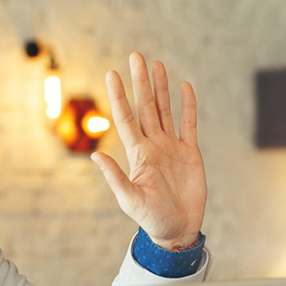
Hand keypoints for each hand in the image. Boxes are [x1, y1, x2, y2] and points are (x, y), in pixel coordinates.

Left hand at [92, 53, 206, 249]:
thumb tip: (95, 156)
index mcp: (138, 154)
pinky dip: (187, 105)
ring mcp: (172, 147)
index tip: (112, 74)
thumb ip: (115, 177)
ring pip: (165, 110)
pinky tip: (185, 86)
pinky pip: (189, 124)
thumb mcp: (130, 200)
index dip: (119, 96)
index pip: (126, 118)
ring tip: (156, 64)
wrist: (177, 229)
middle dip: (141, 82)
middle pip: (146, 106)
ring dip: (161, 87)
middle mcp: (153, 145)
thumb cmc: (151, 218)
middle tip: (136, 55)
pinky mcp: (190, 152)